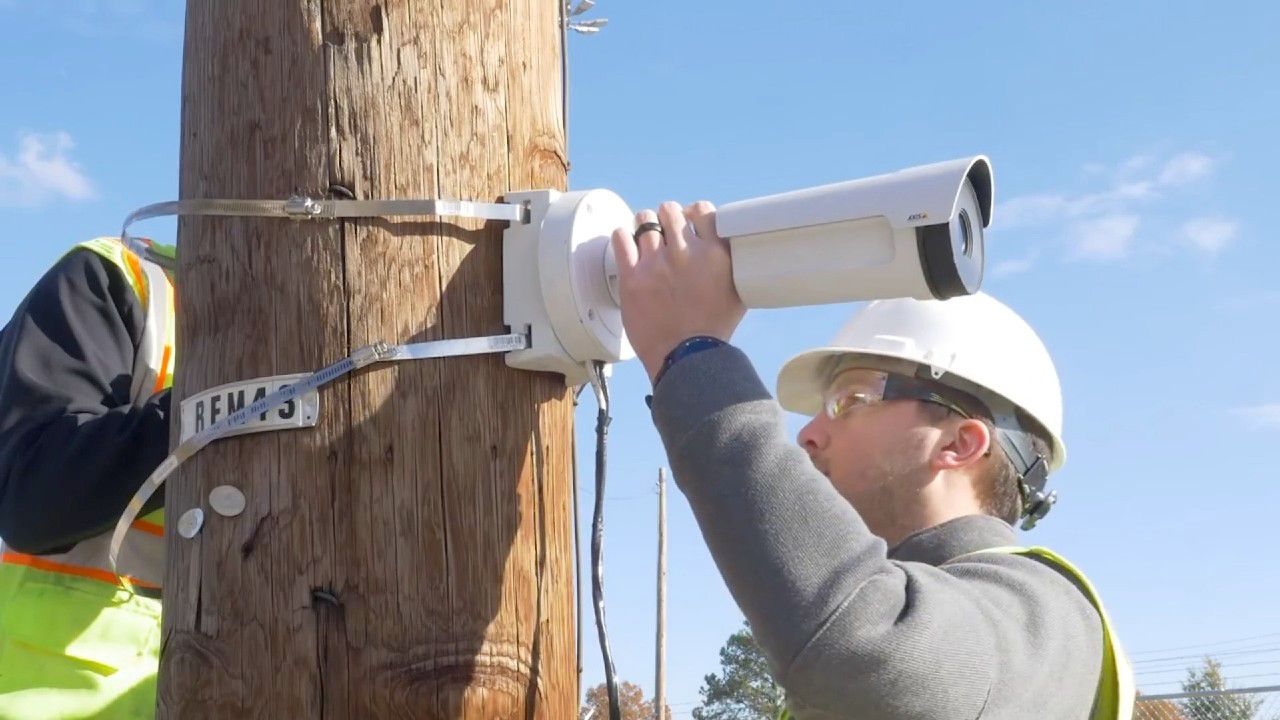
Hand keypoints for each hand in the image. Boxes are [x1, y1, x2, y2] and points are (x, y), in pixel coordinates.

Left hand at [610, 200, 746, 383]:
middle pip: (670, 210)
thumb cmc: (712, 332)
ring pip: (644, 220)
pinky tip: (627, 246)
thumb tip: (728, 247)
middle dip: (667, 218)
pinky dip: (622, 238)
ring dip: (644, 226)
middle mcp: (687, 254)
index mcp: (716, 254)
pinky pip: (620, 239)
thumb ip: (731, 266)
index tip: (689, 221)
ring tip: (645, 238)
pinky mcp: (632, 278)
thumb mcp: (737, 293)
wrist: (686, 359)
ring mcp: (657, 264)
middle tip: (665, 232)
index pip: (702, 209)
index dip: (693, 212)